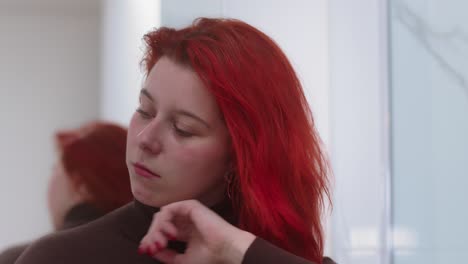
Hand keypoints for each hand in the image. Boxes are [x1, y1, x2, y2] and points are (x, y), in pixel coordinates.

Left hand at [139, 199, 255, 263]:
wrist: (225, 250)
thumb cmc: (209, 257)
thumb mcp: (182, 260)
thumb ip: (166, 255)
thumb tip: (150, 250)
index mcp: (186, 232)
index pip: (162, 232)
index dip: (151, 240)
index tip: (146, 251)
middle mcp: (186, 221)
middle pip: (159, 223)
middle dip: (152, 236)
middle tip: (153, 247)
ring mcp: (188, 212)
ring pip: (161, 215)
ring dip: (156, 230)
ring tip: (162, 243)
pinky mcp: (190, 206)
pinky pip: (168, 210)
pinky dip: (164, 222)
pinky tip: (171, 234)